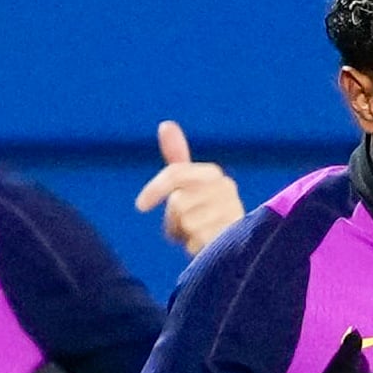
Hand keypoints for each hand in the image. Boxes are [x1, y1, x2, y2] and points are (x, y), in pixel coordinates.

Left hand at [135, 120, 244, 256]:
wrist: (232, 248)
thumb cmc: (203, 215)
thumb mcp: (187, 186)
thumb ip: (177, 157)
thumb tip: (166, 124)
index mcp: (214, 174)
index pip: (176, 173)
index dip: (155, 189)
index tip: (140, 206)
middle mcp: (226, 188)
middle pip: (178, 202)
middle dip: (174, 220)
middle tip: (187, 226)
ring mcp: (232, 211)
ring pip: (185, 221)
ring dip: (184, 235)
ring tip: (198, 235)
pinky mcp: (232, 235)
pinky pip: (195, 241)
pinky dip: (193, 248)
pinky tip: (205, 246)